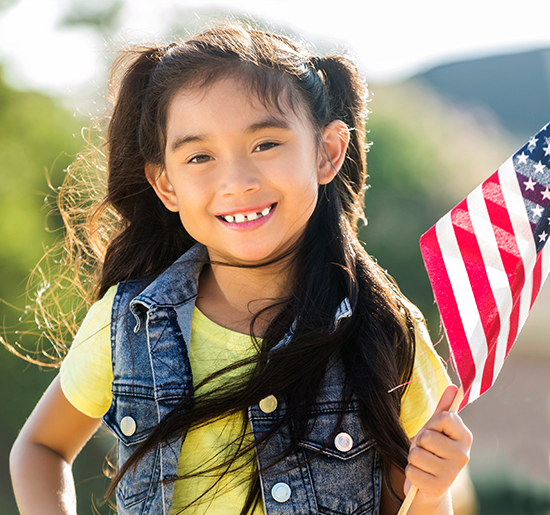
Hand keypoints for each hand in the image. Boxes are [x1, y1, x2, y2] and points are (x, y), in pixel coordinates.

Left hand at [404, 385, 472, 507]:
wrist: (429, 485)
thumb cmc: (432, 450)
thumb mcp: (435, 428)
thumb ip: (443, 408)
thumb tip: (453, 387)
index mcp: (465, 437)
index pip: (443, 417)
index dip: (432, 423)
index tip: (434, 430)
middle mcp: (463, 455)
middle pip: (427, 436)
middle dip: (419, 442)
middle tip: (426, 450)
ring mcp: (452, 473)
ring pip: (417, 454)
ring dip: (414, 458)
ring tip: (423, 462)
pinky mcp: (438, 488)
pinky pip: (412, 471)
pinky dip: (411, 472)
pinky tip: (421, 476)